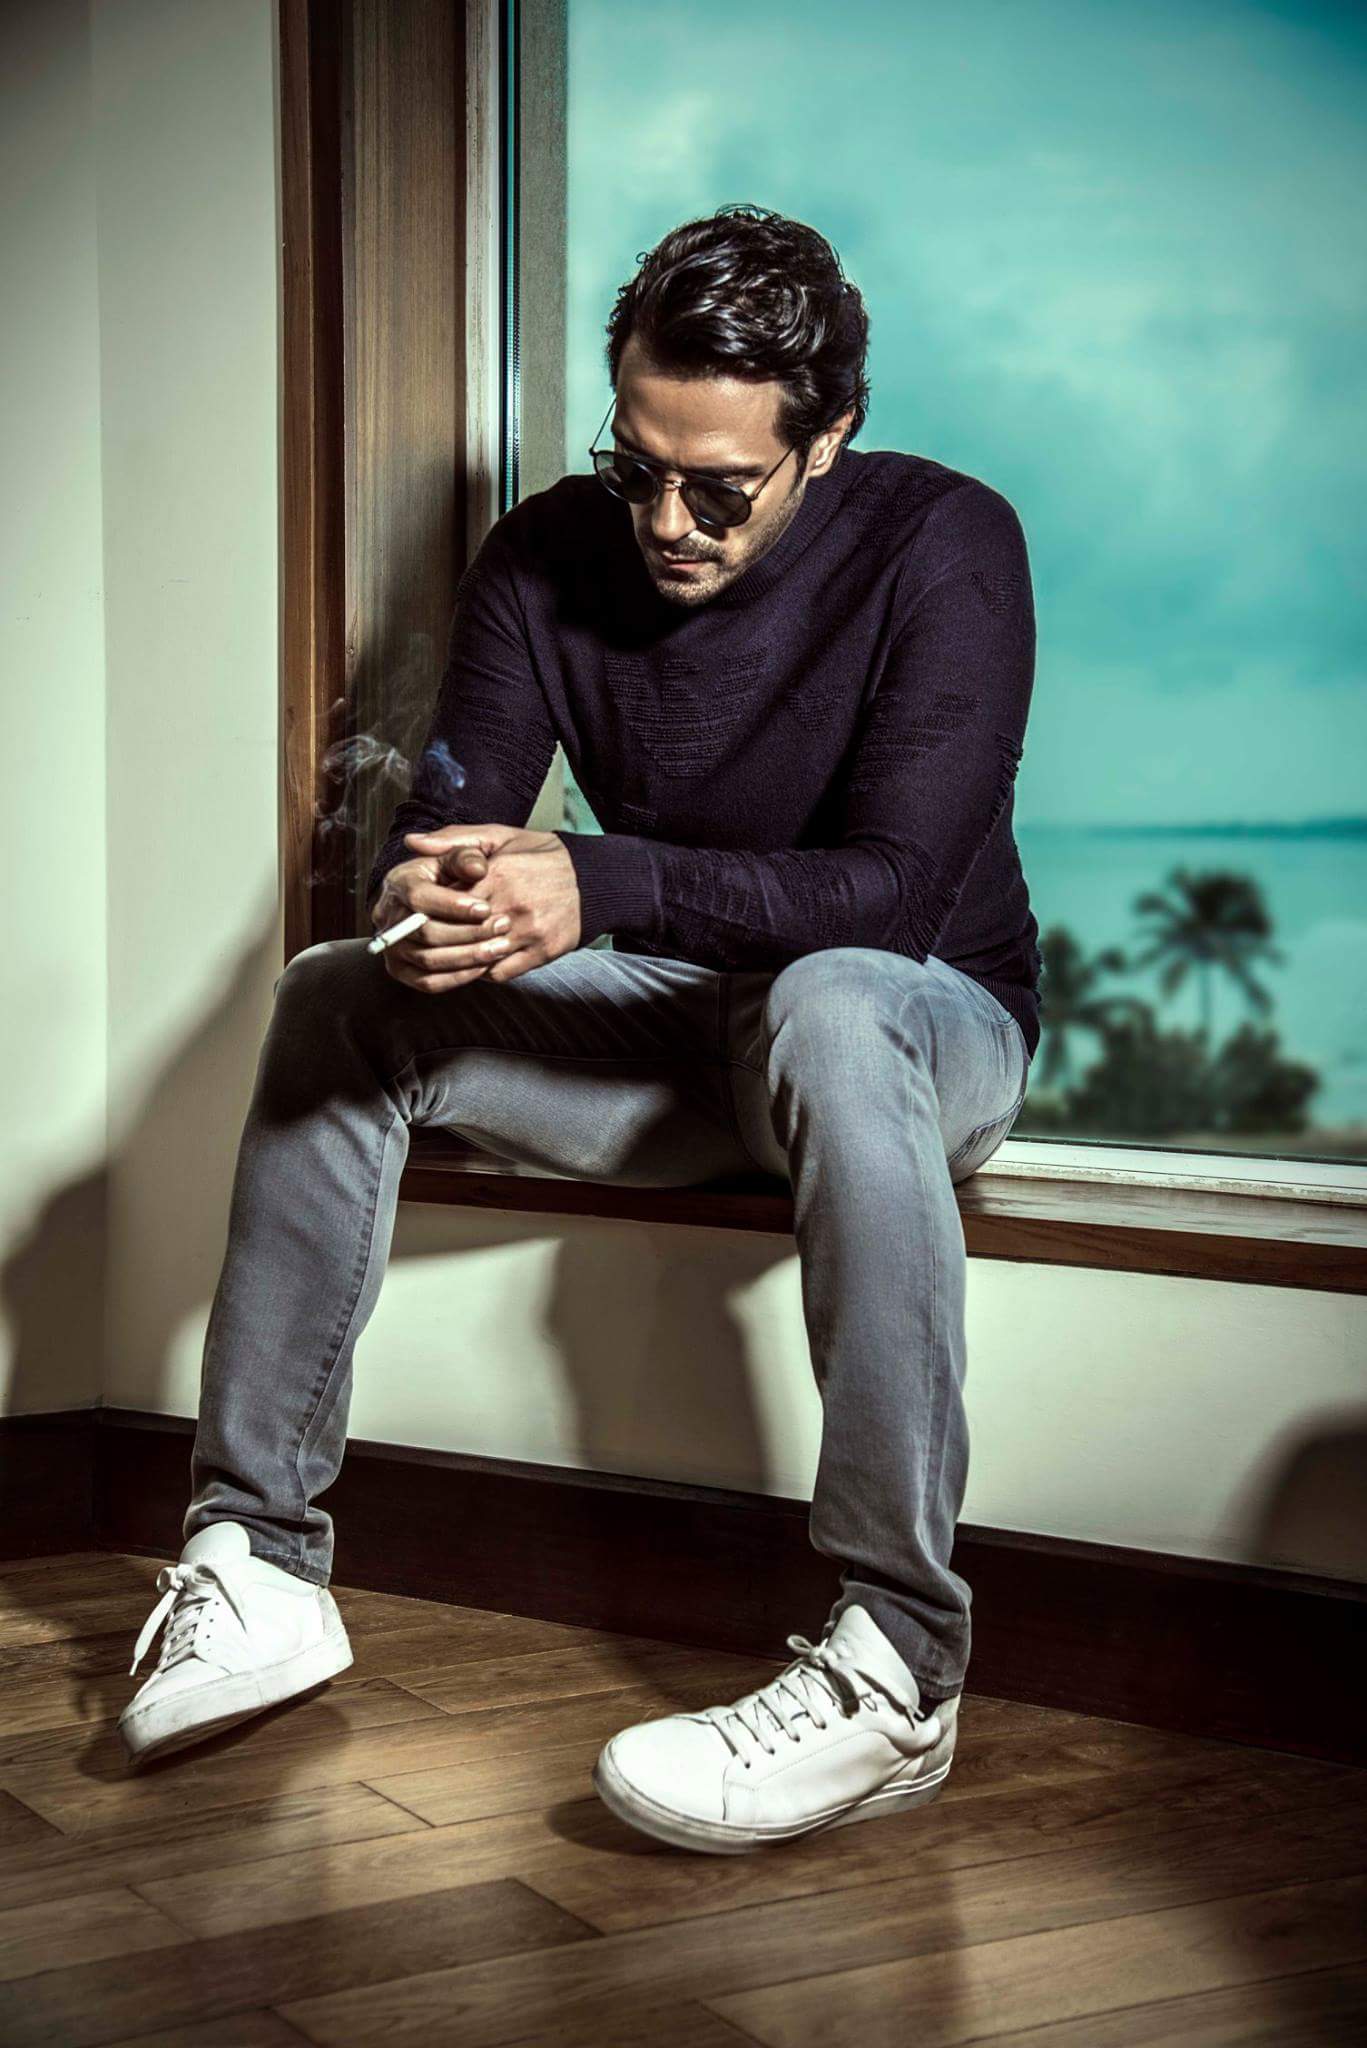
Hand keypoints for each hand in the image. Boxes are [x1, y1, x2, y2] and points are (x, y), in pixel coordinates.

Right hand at [370, 831, 510, 993]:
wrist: (449, 895)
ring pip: (428, 960)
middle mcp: (388, 914)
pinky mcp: (402, 970)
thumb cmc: (458, 871)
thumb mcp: (462, 852)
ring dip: (468, 956)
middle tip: (502, 927)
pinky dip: (457, 977)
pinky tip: (483, 966)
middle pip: (425, 932)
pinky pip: (428, 982)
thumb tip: (476, 869)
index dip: (452, 905)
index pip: (419, 897)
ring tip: (500, 947)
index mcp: (399, 881)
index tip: (485, 908)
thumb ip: (467, 855)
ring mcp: (392, 945)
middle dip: (468, 932)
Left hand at [402, 824, 581, 983]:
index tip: (421, 911)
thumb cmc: (541, 855)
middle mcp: (513, 906)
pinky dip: (482, 969)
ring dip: (460, 957)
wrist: (593, 879)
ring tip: (449, 949)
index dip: (431, 910)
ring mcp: (528, 932)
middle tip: (426, 937)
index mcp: (498, 875)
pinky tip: (477, 958)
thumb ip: (454, 840)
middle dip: (440, 937)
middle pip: (460, 933)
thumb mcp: (498, 837)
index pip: (448, 902)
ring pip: (477, 957)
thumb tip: (413, 843)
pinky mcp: (541, 952)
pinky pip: (498, 972)